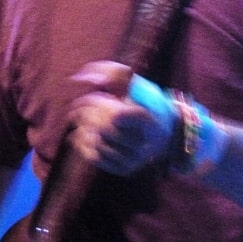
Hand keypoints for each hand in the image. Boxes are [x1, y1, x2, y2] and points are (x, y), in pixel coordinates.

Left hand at [67, 61, 176, 175]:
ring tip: (83, 116)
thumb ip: (111, 73)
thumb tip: (82, 78)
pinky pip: (95, 158)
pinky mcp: (123, 169)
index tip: (99, 94)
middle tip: (81, 103)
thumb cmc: (143, 100)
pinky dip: (82, 142)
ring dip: (83, 126)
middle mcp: (143, 144)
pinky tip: (81, 131)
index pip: (116, 115)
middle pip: (104, 128)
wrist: (161, 130)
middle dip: (88, 113)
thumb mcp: (133, 82)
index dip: (99, 103)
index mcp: (147, 120)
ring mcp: (134, 159)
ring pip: (97, 143)